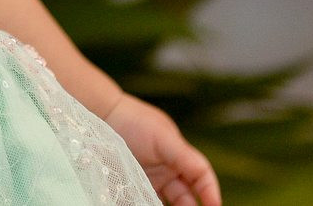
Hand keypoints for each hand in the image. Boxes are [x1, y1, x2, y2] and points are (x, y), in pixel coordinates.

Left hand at [105, 94, 220, 205]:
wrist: (101, 115)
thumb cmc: (134, 121)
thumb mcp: (164, 137)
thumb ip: (186, 158)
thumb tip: (206, 180)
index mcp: (180, 158)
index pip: (202, 179)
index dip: (211, 194)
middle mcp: (167, 172)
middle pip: (187, 198)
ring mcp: (149, 180)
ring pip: (166, 203)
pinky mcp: (130, 186)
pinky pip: (142, 201)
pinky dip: (146, 205)